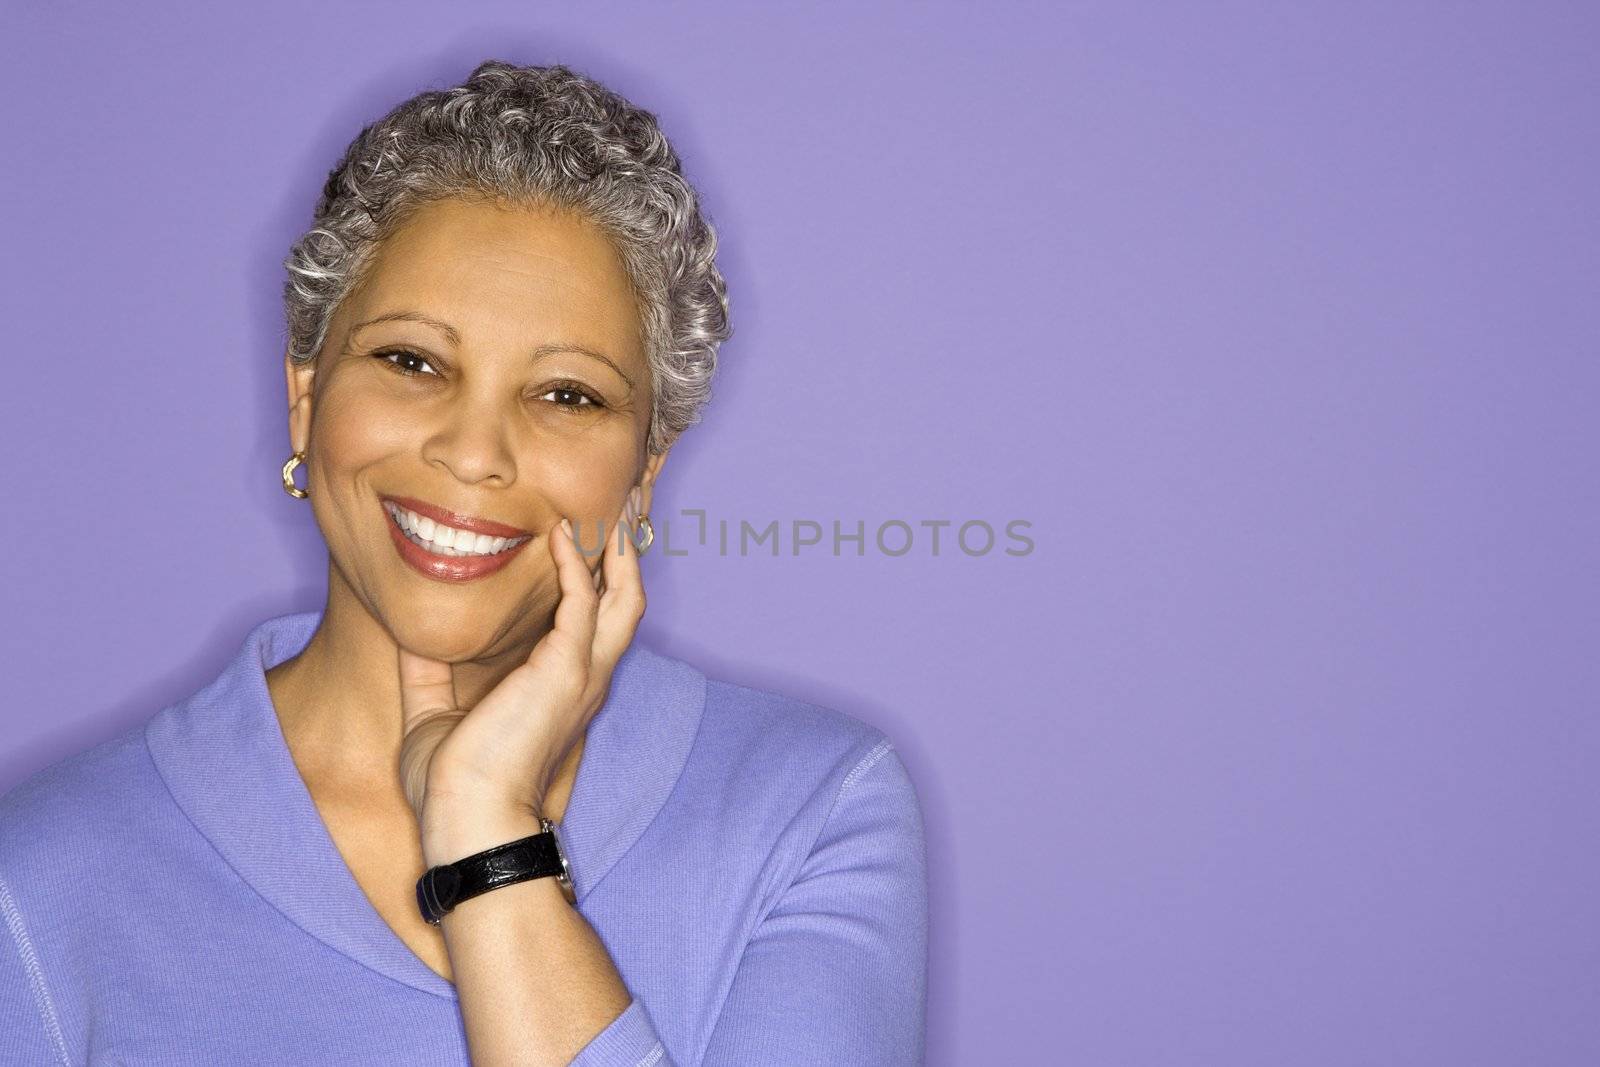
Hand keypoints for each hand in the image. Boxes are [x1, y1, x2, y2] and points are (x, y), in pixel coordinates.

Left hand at [395, 494, 646, 832]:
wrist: (467, 820)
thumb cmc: (453, 787)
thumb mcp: (432, 717)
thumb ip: (427, 675)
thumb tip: (407, 636)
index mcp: (562, 691)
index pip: (596, 624)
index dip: (598, 579)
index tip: (582, 539)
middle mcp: (585, 679)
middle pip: (628, 601)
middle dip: (626, 552)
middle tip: (616, 508)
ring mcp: (582, 674)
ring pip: (624, 595)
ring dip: (618, 548)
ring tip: (608, 507)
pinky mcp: (565, 669)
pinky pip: (583, 600)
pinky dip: (574, 563)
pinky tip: (559, 533)